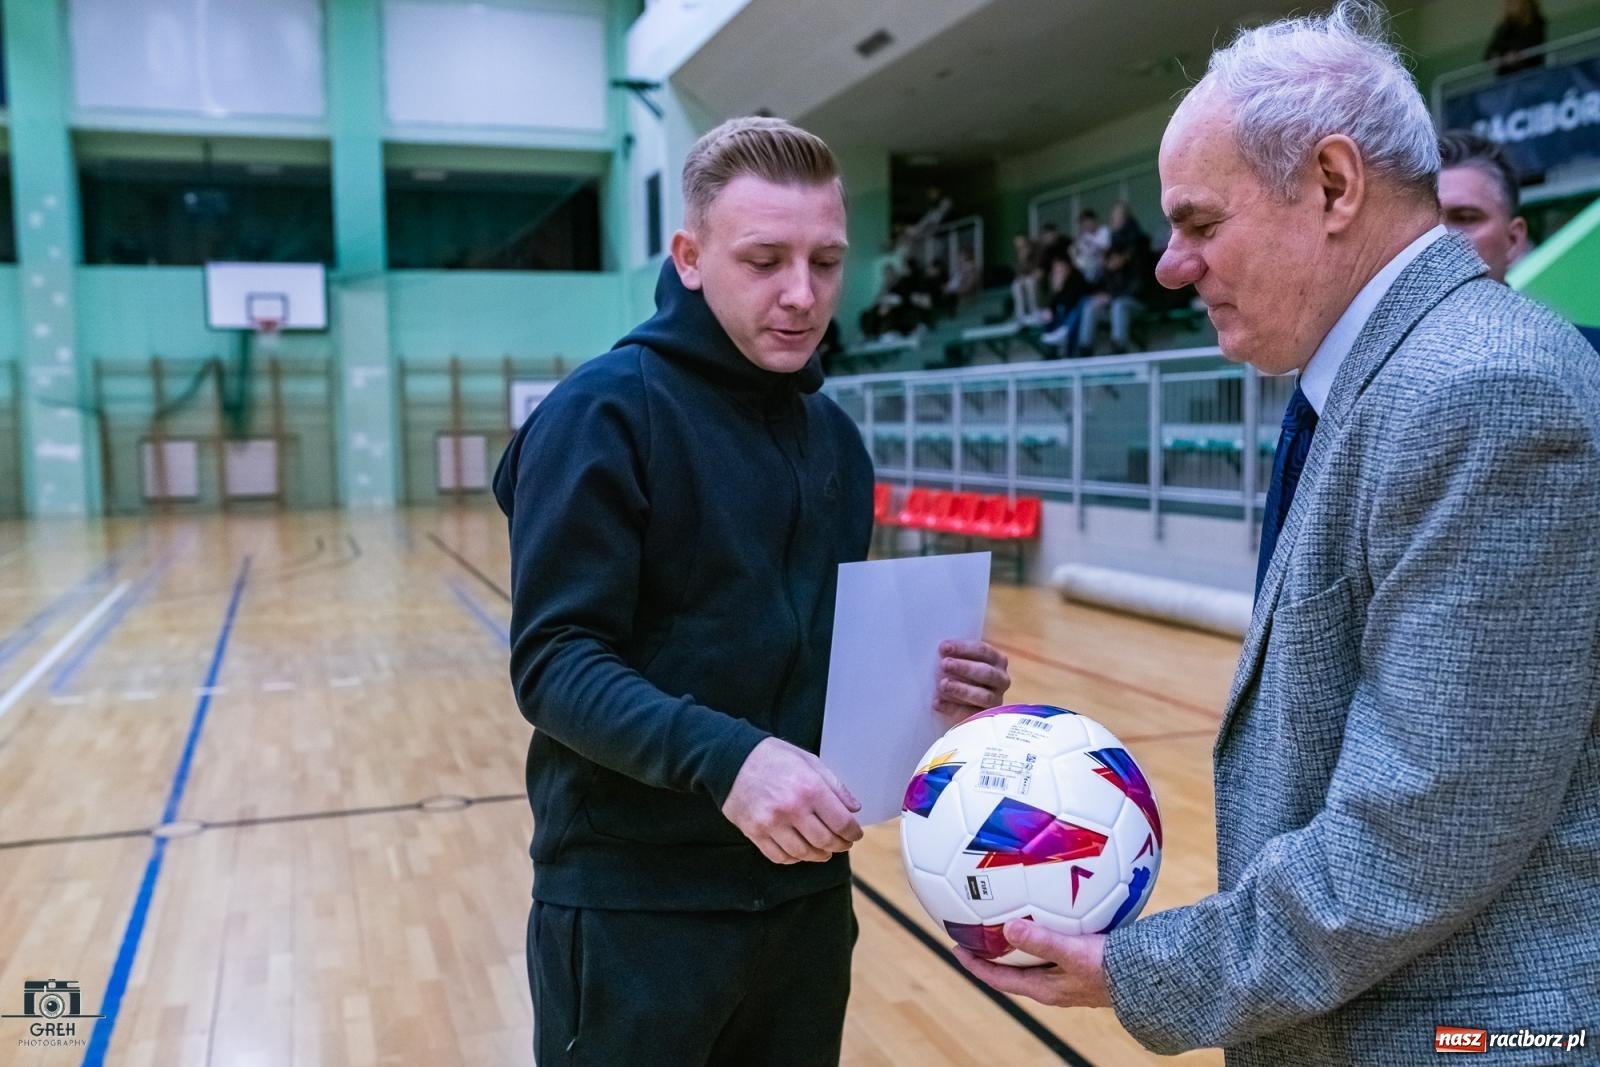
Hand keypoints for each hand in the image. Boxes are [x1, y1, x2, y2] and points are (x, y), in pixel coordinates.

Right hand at [721, 738, 862, 864]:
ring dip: (818, 855)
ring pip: (803, 853)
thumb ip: (835, 786)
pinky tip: (800, 851)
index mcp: (809, 787)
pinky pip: (779, 856)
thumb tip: (854, 809)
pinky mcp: (754, 832)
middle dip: (839, 846)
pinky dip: (794, 858)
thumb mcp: (809, 761)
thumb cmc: (773, 757)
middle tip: (843, 844)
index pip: (841, 822)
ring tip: (824, 851)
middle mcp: (791, 808)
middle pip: (825, 841)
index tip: (855, 835)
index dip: (853, 833)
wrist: (731, 759)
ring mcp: (771, 823)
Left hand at [934, 639, 1010, 718]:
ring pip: (983, 696)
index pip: (983, 651)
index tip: (943, 647)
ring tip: (943, 684)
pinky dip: (953, 708)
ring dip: (961, 689)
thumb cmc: (963, 675)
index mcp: (997, 660)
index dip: (963, 648)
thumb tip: (941, 649)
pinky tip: (937, 703)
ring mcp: (995, 700)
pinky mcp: (985, 717)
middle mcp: (1000, 679)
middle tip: (944, 664)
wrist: (965, 704)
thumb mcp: (962, 662)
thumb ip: (955, 656)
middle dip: (964, 667)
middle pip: (986, 672)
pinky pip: (971, 714)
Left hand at [954, 920, 1110, 1007]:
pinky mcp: (1082, 963)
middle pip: (1011, 969)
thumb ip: (1041, 941)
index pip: (998, 979)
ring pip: (1032, 958)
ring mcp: (1067, 975)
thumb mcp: (1072, 953)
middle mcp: (1053, 984)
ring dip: (1016, 942)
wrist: (1147, 977)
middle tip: (975, 932)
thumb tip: (1007, 928)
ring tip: (1003, 918)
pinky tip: (1046, 911)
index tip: (957, 949)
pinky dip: (1041, 932)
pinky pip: (1052, 947)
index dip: (976, 966)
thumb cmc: (1111, 968)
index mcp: (1044, 988)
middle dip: (992, 953)